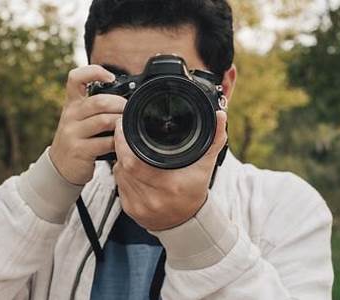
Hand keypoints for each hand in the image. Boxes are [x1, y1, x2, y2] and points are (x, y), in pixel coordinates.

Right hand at [49, 65, 126, 184]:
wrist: (60, 165)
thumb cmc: (77, 138)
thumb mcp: (80, 118)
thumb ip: (96, 106)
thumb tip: (126, 98)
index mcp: (72, 103)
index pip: (75, 78)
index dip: (93, 72)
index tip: (110, 77)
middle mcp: (70, 115)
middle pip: (98, 101)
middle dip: (119, 104)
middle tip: (130, 109)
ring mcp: (73, 133)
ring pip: (104, 121)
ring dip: (121, 122)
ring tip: (128, 124)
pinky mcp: (79, 150)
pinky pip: (104, 142)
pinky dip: (117, 141)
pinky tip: (121, 142)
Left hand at [113, 111, 227, 230]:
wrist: (186, 222)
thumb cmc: (193, 191)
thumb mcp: (205, 165)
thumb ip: (214, 139)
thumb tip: (220, 116)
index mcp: (169, 185)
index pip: (133, 162)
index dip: (124, 142)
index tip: (124, 127)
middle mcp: (152, 197)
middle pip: (123, 164)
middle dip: (122, 146)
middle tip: (125, 134)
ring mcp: (139, 205)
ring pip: (119, 172)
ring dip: (123, 160)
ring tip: (135, 153)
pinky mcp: (130, 209)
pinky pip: (119, 184)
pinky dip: (124, 174)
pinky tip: (135, 171)